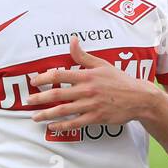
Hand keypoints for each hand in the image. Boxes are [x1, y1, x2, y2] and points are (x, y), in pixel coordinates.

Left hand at [23, 36, 157, 129]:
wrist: (139, 98)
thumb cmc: (120, 80)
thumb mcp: (102, 65)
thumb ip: (84, 56)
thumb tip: (72, 40)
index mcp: (87, 75)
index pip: (60, 75)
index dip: (44, 77)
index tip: (33, 81)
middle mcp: (87, 90)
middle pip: (58, 94)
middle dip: (40, 97)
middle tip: (28, 100)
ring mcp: (91, 105)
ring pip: (64, 110)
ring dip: (47, 114)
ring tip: (34, 117)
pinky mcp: (96, 117)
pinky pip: (75, 123)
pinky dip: (62, 126)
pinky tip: (52, 127)